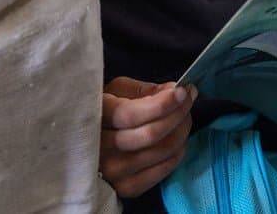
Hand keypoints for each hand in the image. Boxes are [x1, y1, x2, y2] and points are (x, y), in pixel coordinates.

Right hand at [100, 77, 195, 197]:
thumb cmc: (106, 111)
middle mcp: (99, 149)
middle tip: (188, 99)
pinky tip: (178, 138)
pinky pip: (163, 169)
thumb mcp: (118, 91)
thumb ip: (146, 90)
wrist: (89, 144)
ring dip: (182, 130)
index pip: (131, 115)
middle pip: (151, 134)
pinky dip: (178, 151)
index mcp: (95, 118)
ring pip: (161, 151)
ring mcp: (112, 171)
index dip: (162, 103)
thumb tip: (174, 90)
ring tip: (184, 117)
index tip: (183, 91)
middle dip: (178, 113)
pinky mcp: (126, 187)